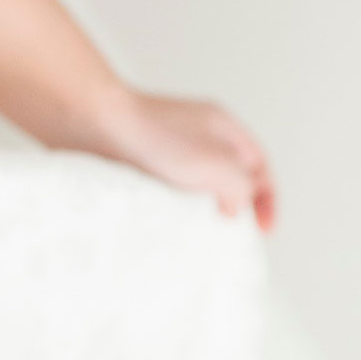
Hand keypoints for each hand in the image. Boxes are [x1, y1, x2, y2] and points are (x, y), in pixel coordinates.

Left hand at [85, 87, 275, 231]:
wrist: (93, 124)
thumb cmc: (153, 137)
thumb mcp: (216, 165)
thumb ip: (241, 187)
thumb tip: (237, 207)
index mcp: (223, 126)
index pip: (258, 166)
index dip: (267, 199)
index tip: (262, 230)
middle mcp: (198, 133)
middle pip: (230, 176)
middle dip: (234, 207)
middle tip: (229, 235)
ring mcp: (167, 145)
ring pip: (197, 184)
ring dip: (201, 209)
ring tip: (197, 233)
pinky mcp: (140, 160)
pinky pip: (168, 188)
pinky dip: (174, 206)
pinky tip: (167, 220)